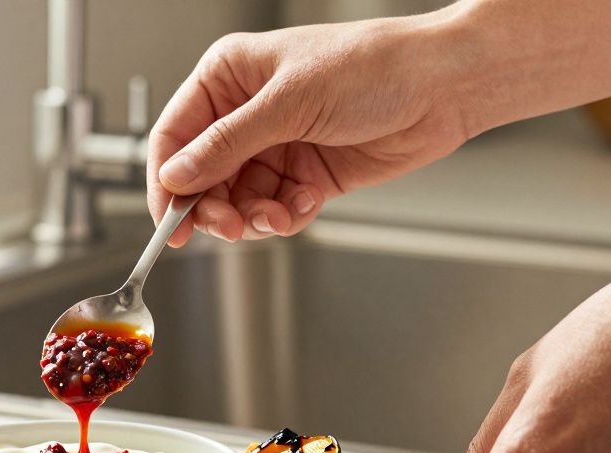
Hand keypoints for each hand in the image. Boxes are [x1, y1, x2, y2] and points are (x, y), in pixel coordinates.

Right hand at [146, 13, 471, 244]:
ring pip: (237, 201)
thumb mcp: (289, 103)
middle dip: (214, 208)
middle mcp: (246, 113)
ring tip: (277, 215)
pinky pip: (274, 209)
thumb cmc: (373, 67)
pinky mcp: (304, 175)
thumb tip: (176, 176)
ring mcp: (275, 146)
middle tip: (230, 227)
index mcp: (229, 78)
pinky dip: (285, 216)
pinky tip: (305, 204)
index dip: (167, 183)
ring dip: (253, 217)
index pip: (175, 137)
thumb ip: (226, 144)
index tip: (169, 223)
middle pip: (202, 178)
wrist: (443, 87)